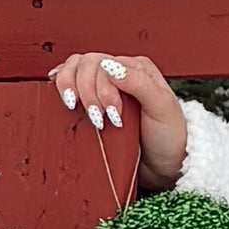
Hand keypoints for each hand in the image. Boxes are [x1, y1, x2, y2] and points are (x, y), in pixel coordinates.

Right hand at [51, 47, 189, 191]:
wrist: (165, 164)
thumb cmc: (168, 136)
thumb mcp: (162, 108)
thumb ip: (139, 83)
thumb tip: (109, 65)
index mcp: (136, 68)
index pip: (104, 64)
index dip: (101, 89)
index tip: (114, 116)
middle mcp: (118, 72)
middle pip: (86, 65)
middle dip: (87, 92)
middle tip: (99, 119)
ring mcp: (102, 86)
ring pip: (73, 69)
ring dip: (69, 87)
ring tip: (75, 108)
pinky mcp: (90, 102)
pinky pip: (68, 82)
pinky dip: (60, 84)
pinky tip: (59, 95)